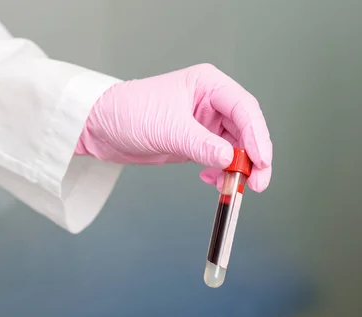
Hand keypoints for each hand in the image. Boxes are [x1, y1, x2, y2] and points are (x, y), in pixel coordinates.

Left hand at [75, 64, 272, 191]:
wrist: (100, 128)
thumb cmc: (128, 112)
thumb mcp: (168, 128)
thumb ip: (201, 144)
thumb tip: (230, 159)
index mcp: (208, 85)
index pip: (244, 109)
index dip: (257, 136)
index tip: (261, 161)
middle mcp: (210, 102)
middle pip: (245, 130)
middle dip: (252, 158)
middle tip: (257, 182)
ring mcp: (203, 123)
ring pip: (234, 147)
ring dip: (236, 169)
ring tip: (233, 187)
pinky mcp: (194, 141)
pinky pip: (218, 159)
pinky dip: (219, 172)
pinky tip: (212, 181)